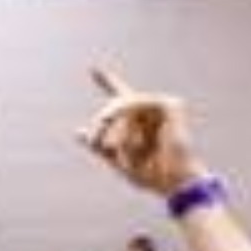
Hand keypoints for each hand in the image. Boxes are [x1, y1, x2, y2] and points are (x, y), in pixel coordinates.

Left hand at [78, 66, 207, 197]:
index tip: (92, 68)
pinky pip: (139, 103)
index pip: (121, 97)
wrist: (173, 182)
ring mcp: (161, 106)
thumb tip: (77, 132)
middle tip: (94, 142)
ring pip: (124, 103)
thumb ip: (98, 145)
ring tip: (110, 145)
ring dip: (112, 124)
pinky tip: (132, 140)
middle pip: (116, 104)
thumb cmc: (150, 175)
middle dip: (101, 123)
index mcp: (138, 121)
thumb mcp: (118, 159)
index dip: (107, 81)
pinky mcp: (171, 105)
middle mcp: (149, 110)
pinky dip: (129, 120)